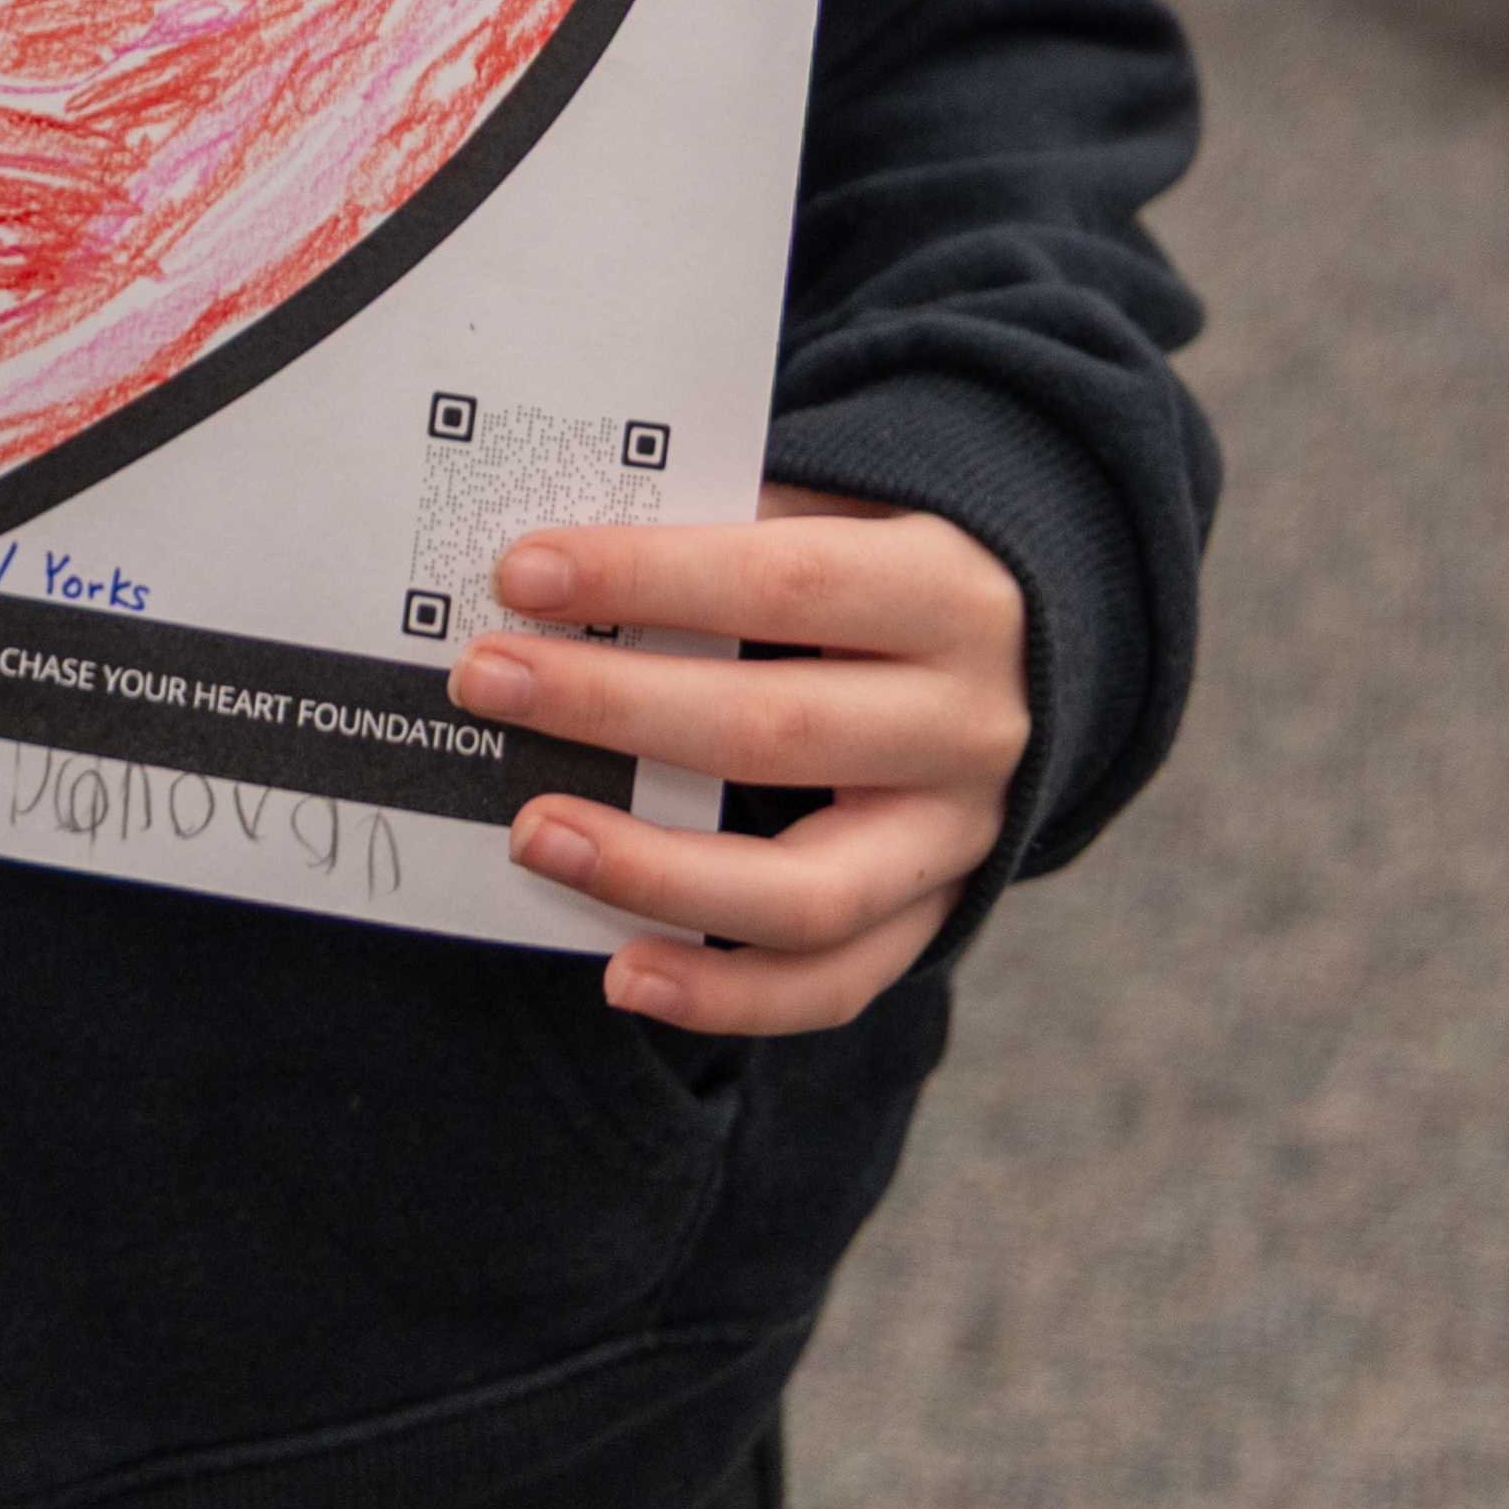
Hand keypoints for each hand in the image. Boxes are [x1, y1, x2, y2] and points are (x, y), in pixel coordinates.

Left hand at [450, 485, 1026, 1036]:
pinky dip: (724, 994)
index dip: (650, 578)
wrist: (1025, 666)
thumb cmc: (882, 573)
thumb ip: (730, 526)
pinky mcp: (932, 922)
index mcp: (947, 592)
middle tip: (483, 682)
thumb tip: (563, 562)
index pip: (785, 582)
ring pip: (805, 891)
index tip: (522, 572)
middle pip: (777, 730)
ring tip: (530, 832)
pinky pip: (830, 985)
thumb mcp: (846, 514)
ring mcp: (956, 841)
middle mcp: (967, 724)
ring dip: (652, 870)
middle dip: (613, 705)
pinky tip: (620, 972)